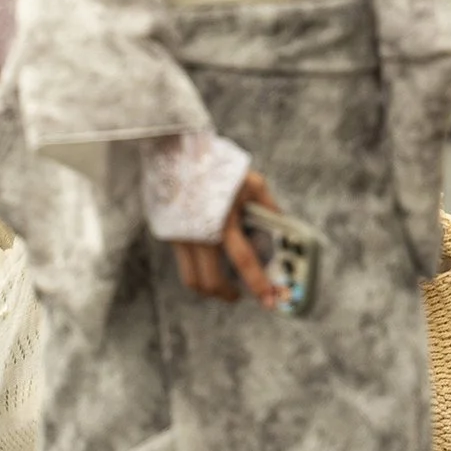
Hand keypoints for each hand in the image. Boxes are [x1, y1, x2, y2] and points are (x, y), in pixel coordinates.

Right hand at [172, 169, 287, 311]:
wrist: (175, 149)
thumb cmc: (218, 164)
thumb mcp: (251, 181)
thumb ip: (268, 207)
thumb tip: (283, 226)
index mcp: (224, 221)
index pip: (245, 263)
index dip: (259, 285)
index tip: (270, 301)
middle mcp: (199, 234)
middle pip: (211, 282)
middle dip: (228, 294)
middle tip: (239, 295)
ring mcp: (180, 236)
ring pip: (192, 278)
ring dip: (210, 287)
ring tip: (223, 283)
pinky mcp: (167, 233)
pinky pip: (183, 260)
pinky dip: (197, 266)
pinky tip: (207, 254)